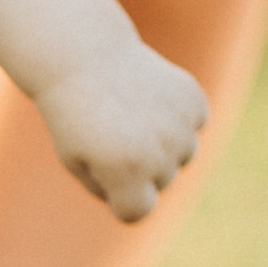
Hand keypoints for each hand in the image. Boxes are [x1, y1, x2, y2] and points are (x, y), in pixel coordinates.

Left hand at [35, 31, 207, 225]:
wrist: (83, 54)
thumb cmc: (74, 115)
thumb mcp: (78, 164)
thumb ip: (111, 191)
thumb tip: (149, 199)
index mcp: (124, 171)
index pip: (136, 212)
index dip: (117, 196)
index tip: (103, 170)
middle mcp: (158, 151)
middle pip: (159, 183)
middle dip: (138, 167)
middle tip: (112, 132)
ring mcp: (180, 126)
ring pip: (182, 156)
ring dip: (161, 144)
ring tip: (131, 116)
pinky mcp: (193, 100)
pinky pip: (194, 126)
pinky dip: (176, 117)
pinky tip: (149, 99)